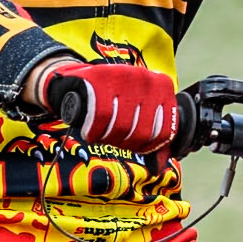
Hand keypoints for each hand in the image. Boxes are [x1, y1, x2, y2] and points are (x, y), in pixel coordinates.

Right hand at [40, 59, 179, 155]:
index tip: (132, 144)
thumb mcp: (137, 112)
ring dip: (108, 138)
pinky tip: (90, 131)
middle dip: (125, 143)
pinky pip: (101, 116)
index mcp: (163, 86)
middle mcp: (148, 79)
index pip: (165, 132)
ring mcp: (125, 76)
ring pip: (122, 126)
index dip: (147, 147)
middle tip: (113, 138)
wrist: (78, 81)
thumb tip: (158, 165)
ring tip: (101, 132)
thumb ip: (152, 134)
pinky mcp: (100, 77)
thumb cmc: (112, 100)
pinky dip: (94, 130)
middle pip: (143, 133)